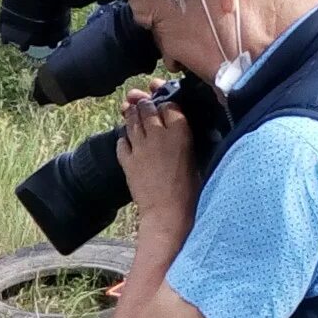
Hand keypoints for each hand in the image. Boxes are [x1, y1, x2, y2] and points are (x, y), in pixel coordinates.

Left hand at [115, 79, 194, 221]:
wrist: (168, 213)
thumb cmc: (190, 191)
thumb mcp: (196, 159)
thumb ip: (186, 140)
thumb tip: (179, 131)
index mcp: (180, 133)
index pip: (169, 105)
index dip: (166, 104)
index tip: (165, 107)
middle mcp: (158, 135)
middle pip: (147, 109)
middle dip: (146, 105)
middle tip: (145, 105)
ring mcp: (140, 147)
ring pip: (131, 121)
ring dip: (132, 115)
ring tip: (132, 112)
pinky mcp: (127, 161)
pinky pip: (121, 142)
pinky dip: (124, 139)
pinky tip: (128, 141)